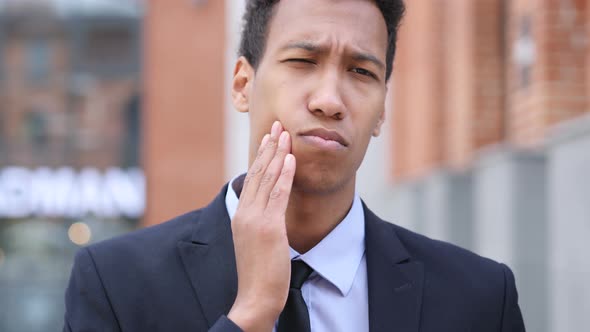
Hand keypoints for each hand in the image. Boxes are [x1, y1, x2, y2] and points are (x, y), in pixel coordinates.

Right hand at [228, 121, 295, 331]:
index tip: (269, 138)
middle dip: (269, 146)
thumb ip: (260, 222)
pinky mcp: (269, 227)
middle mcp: (246, 212)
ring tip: (285, 133)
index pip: (252, 178)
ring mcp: (256, 219)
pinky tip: (290, 158)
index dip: (262, 156)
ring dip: (278, 153)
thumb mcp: (255, 242)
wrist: (255, 296)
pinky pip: (278, 194)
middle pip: (258, 172)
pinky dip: (284, 174)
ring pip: (267, 178)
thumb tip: (271, 209)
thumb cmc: (259, 273)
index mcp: (241, 215)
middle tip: (277, 125)